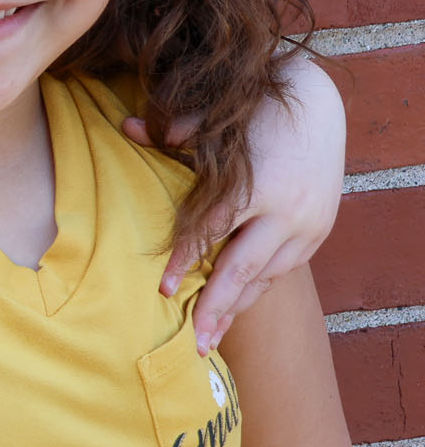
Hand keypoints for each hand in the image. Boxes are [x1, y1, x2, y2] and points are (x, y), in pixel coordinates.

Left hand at [125, 54, 343, 351]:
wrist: (319, 104)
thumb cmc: (258, 111)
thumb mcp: (219, 119)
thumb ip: (176, 131)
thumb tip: (127, 127)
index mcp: (258, 185)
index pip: (213, 230)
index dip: (186, 260)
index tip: (162, 289)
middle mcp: (287, 212)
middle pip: (244, 268)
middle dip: (217, 307)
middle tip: (194, 343)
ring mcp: (308, 225)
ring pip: (267, 276)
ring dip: (237, 307)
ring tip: (210, 338)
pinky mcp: (318, 232)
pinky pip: (282, 270)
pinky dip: (256, 290)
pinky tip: (233, 310)